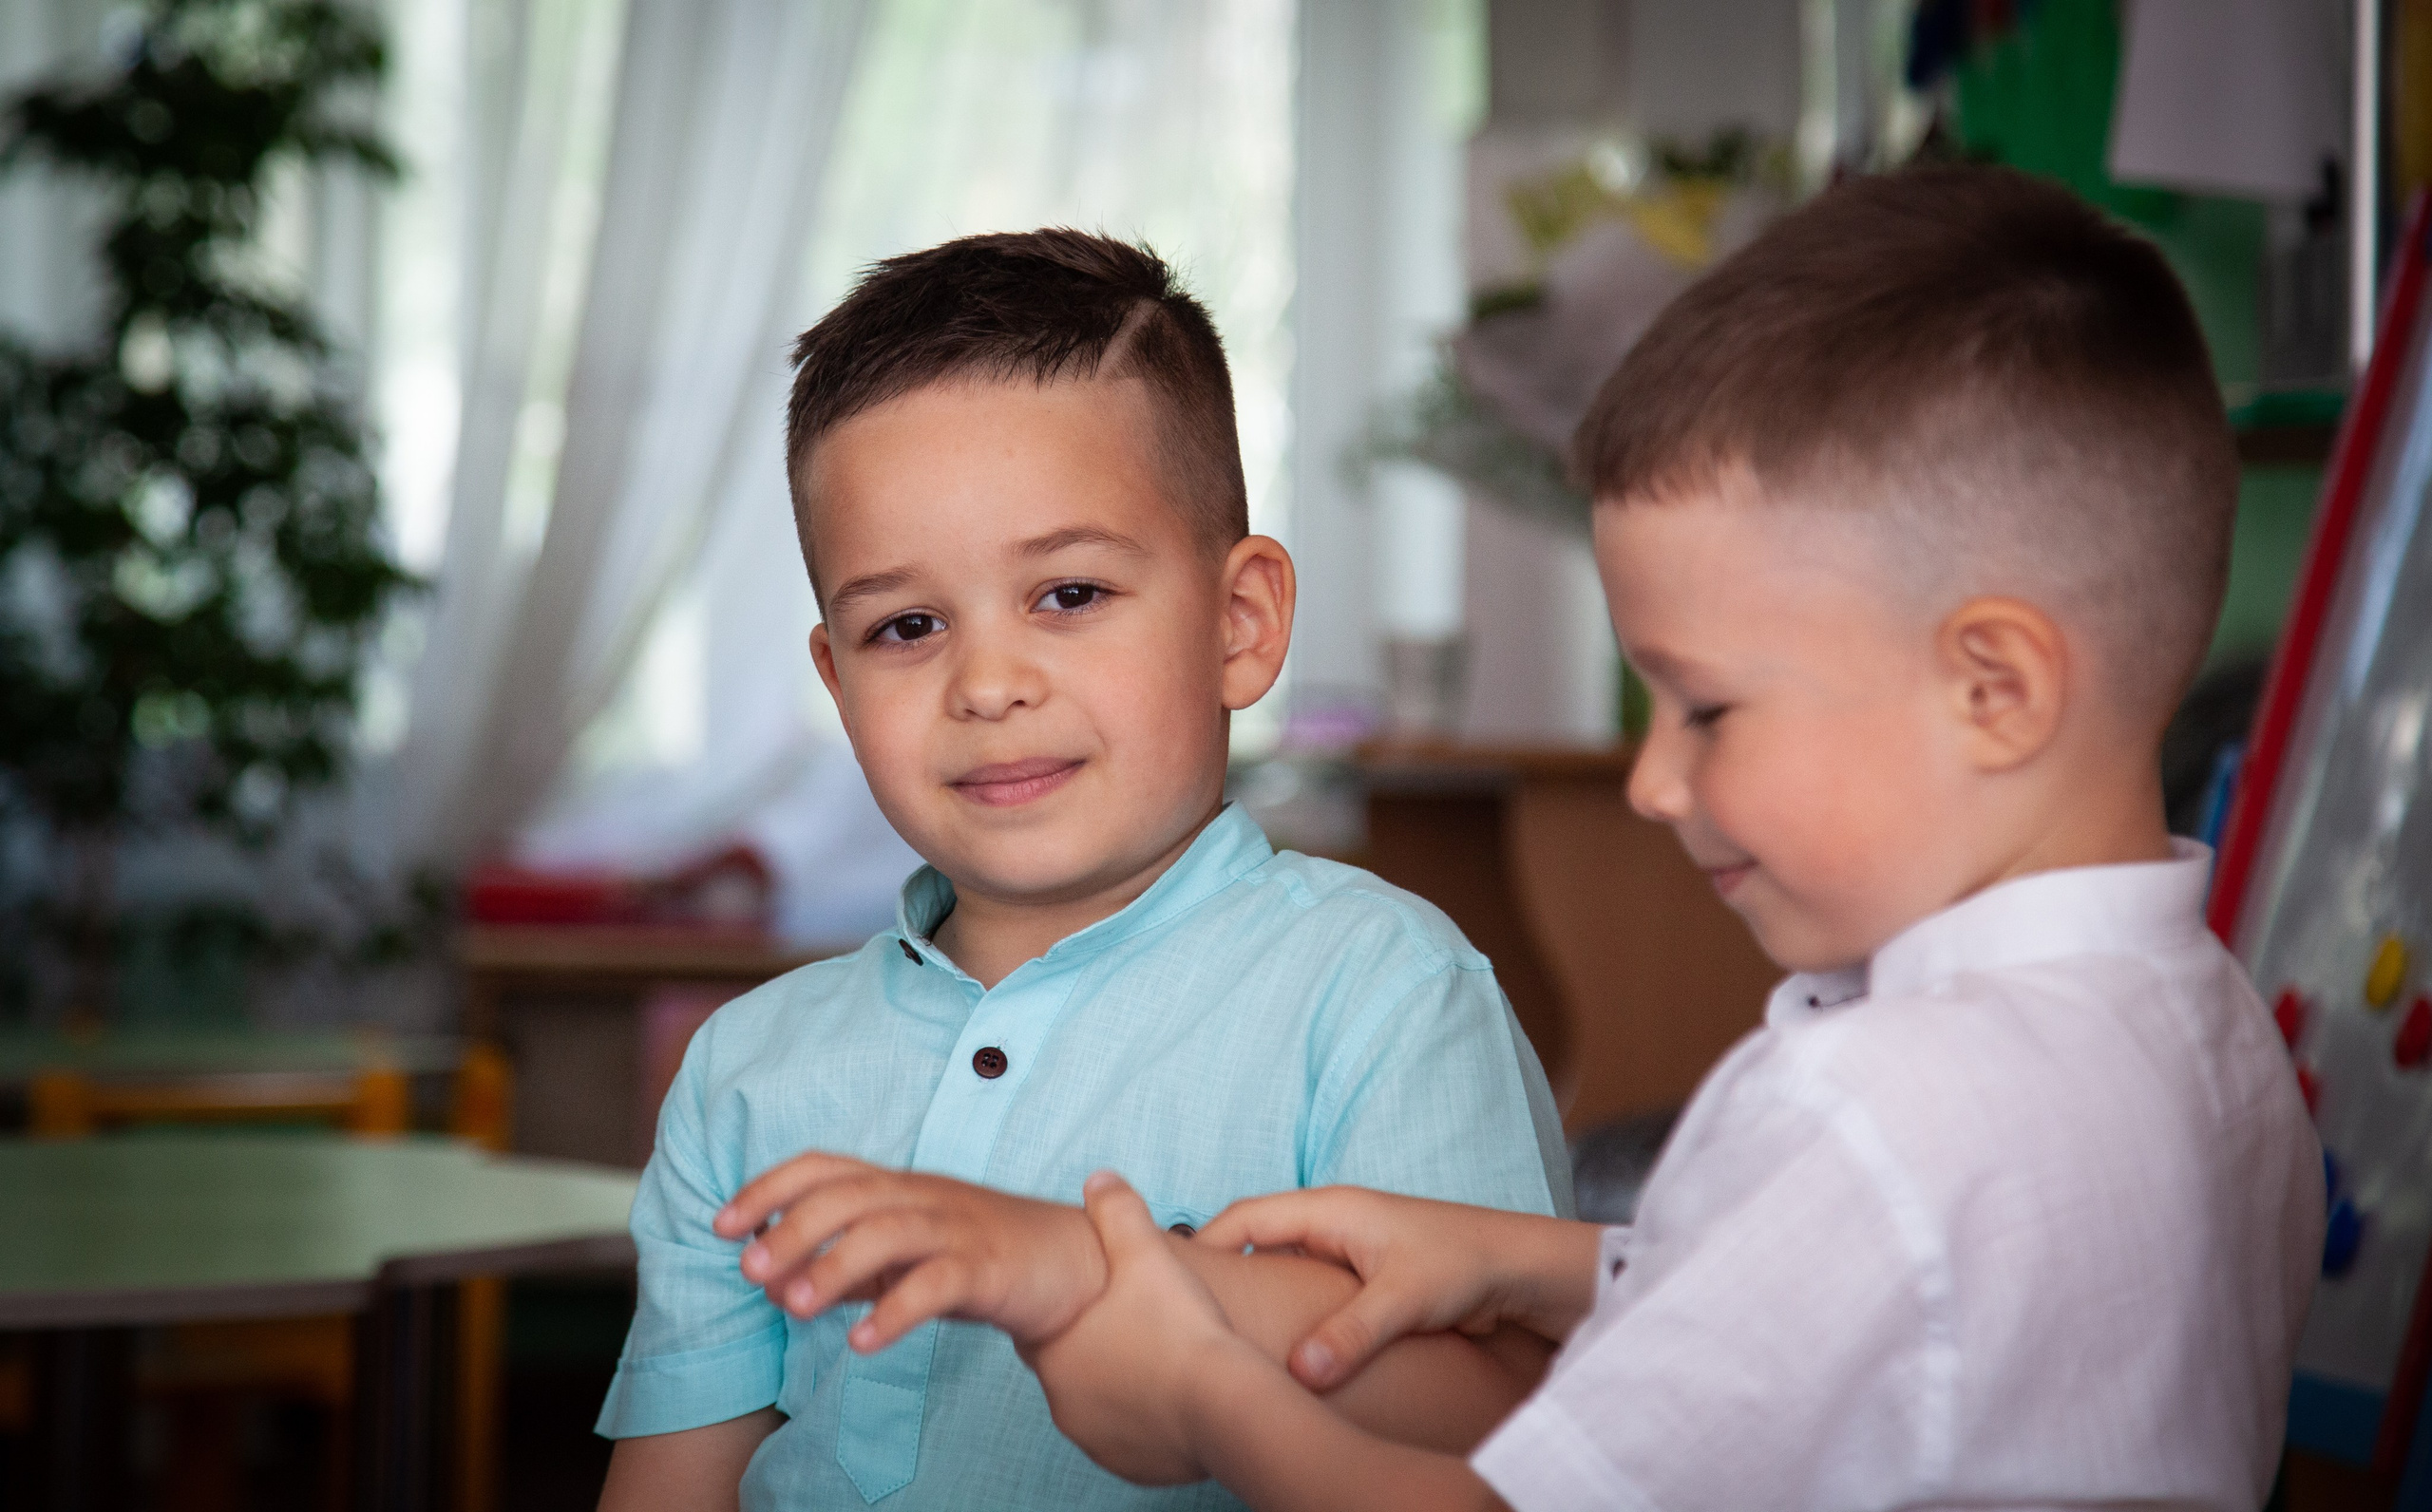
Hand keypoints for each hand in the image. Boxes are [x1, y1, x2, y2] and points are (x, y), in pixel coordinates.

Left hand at [713, 1152, 1102, 1349]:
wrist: (1073, 1266)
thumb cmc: (978, 1256)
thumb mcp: (902, 1258)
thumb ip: (842, 1267)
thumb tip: (774, 1285)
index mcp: (898, 1185)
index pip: (824, 1167)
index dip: (769, 1188)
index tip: (723, 1224)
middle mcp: (923, 1196)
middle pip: (848, 1195)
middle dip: (790, 1229)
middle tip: (749, 1272)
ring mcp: (958, 1228)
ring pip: (888, 1230)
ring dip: (834, 1265)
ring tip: (796, 1307)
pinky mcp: (988, 1267)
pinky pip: (937, 1282)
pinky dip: (895, 1310)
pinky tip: (863, 1341)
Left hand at [1021, 1171, 1274, 1485]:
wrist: (1227, 1403)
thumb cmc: (1182, 1327)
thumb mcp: (1147, 1253)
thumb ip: (1117, 1211)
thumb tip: (1098, 1179)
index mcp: (1054, 1354)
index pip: (1041, 1329)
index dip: (1074, 1310)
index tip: (1105, 1299)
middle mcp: (1064, 1405)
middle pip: (1074, 1368)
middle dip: (1102, 1348)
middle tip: (1146, 1325)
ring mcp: (1097, 1442)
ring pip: (1102, 1404)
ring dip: (1124, 1385)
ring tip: (1168, 1357)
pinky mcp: (1132, 1469)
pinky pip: (1132, 1438)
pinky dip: (1148, 1418)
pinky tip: (1179, 1393)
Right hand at [1197, 1188, 1597, 1391]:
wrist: (1524, 1269)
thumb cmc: (1468, 1264)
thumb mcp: (1404, 1300)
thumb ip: (1350, 1334)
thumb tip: (1300, 1374)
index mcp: (1330, 1209)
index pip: (1244, 1218)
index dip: (1201, 1246)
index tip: (1168, 1283)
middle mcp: (1331, 1222)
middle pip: (1254, 1239)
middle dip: (1219, 1272)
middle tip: (1185, 1313)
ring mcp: (1346, 1248)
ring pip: (1280, 1266)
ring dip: (1254, 1292)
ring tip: (1220, 1331)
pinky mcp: (1363, 1277)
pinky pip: (1305, 1288)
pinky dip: (1284, 1308)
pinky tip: (1275, 1344)